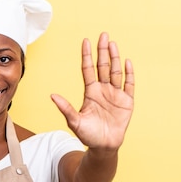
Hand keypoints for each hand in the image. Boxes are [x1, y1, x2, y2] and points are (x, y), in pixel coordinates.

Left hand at [51, 32, 134, 150]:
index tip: (86, 41)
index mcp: (90, 92)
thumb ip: (65, 108)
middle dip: (102, 51)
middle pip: (103, 66)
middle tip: (103, 35)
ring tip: (113, 43)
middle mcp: (103, 90)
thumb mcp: (74, 121)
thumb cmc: (88, 135)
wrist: (103, 146)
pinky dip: (129, 73)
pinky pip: (129, 84)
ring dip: (115, 58)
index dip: (87, 55)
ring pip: (115, 72)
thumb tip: (52, 96)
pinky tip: (127, 62)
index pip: (88, 69)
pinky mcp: (127, 102)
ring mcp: (115, 94)